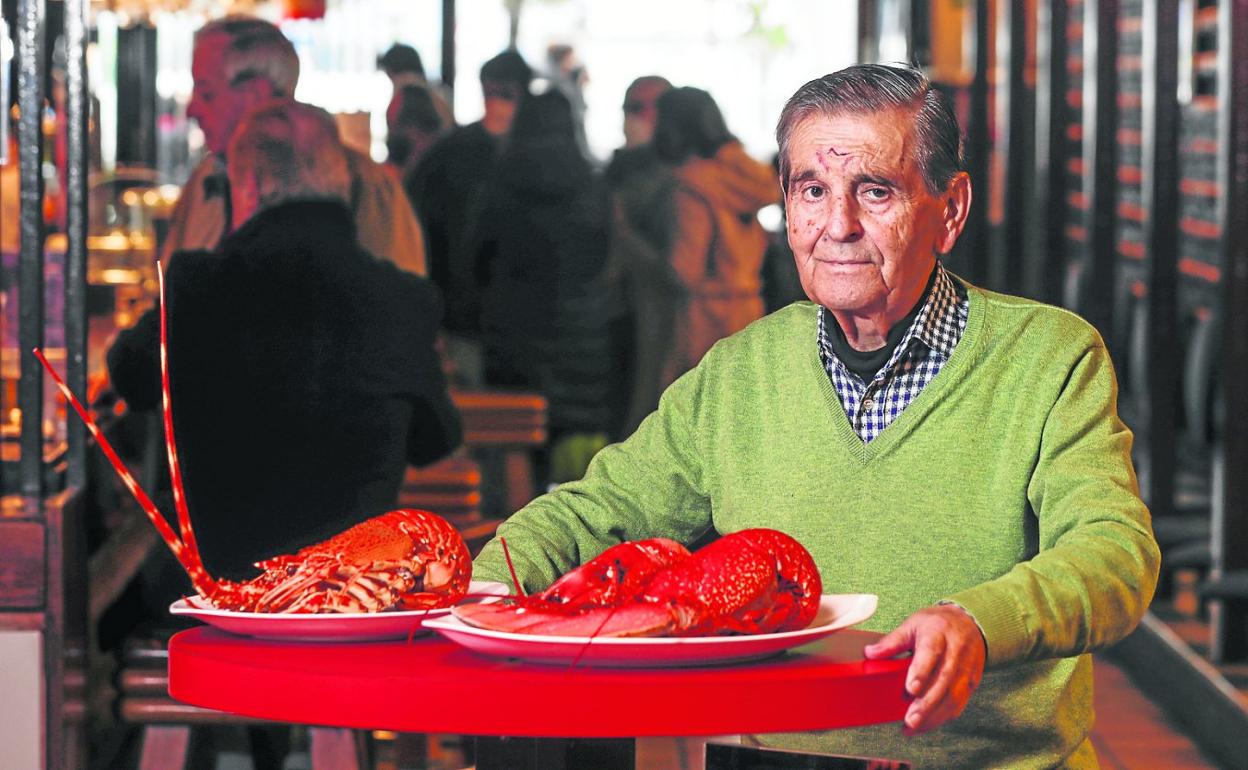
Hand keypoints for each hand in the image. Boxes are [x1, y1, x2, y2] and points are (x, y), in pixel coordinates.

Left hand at [863, 604, 986, 735]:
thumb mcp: (913, 625)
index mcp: (938, 634)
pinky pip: (959, 703)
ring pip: (953, 696)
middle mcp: (955, 652)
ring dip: (934, 715)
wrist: (970, 623)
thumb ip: (893, 641)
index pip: (930, 653)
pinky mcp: (971, 683)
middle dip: (926, 704)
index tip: (910, 689)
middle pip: (943, 681)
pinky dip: (943, 717)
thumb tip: (870, 653)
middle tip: (909, 720)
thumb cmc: (937, 625)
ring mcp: (966, 669)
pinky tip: (926, 724)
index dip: (921, 672)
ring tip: (913, 727)